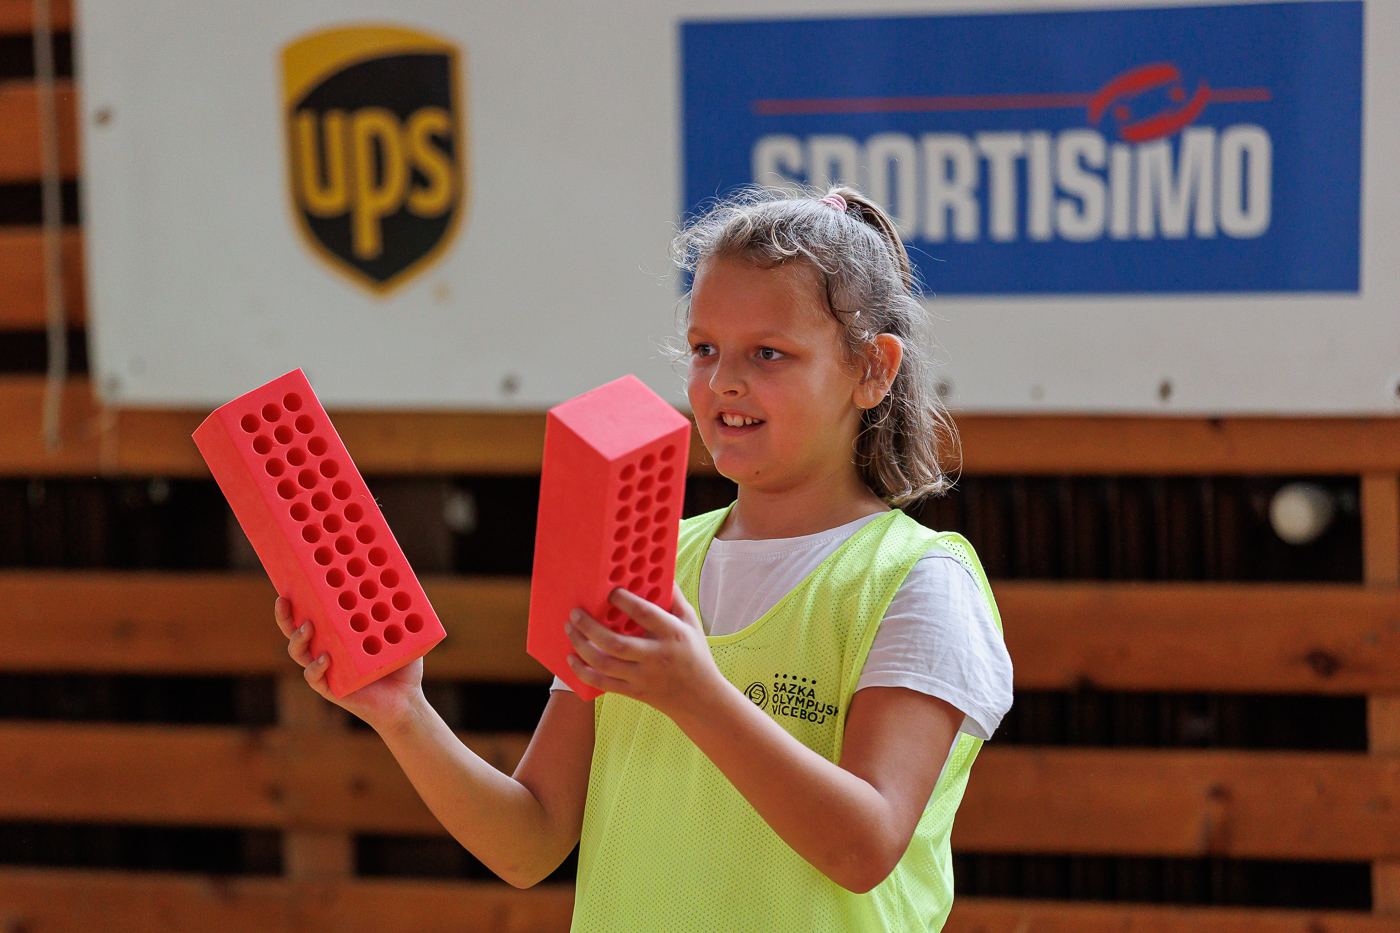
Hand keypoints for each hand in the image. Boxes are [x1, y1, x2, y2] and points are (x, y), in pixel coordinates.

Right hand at [275, 596, 424, 732]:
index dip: (299, 601)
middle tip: (283, 601)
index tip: (291, 583)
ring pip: (299, 653)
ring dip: (298, 638)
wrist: (407, 700)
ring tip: (308, 626)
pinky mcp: (331, 688)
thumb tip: (405, 582)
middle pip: (295, 631)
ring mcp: (327, 669)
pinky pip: (314, 678)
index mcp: (338, 634)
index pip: (312, 614)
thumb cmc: (403, 665)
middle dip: (285, 616)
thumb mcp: (402, 632)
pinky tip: (325, 659)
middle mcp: (327, 649)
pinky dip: (316, 668)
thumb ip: (401, 612)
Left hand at [565, 582, 722, 717]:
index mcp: (672, 634)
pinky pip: (602, 684)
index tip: (609, 591)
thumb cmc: (695, 654)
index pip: (645, 614)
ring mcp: (643, 676)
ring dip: (581, 646)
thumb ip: (675, 598)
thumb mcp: (691, 623)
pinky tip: (572, 658)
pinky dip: (583, 672)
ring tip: (570, 629)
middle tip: (575, 613)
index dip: (624, 601)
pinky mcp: (633, 692)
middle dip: (589, 627)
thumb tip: (660, 573)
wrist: (700, 697)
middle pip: (615, 643)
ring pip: (604, 663)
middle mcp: (656, 656)